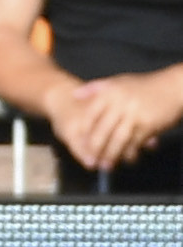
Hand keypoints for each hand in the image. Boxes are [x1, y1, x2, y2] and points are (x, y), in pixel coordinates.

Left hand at [57, 72, 182, 169]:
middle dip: (94, 148)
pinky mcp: (148, 124)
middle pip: (102, 130)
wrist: (174, 87)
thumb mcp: (119, 81)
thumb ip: (96, 88)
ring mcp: (134, 114)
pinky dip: (130, 152)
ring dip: (111, 154)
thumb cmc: (146, 86)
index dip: (84, 132)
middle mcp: (120, 103)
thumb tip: (75, 94)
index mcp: (110, 93)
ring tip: (105, 165)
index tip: (79, 144)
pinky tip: (126, 159)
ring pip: (117, 138)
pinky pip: (135, 142)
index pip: (90, 116)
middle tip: (89, 160)